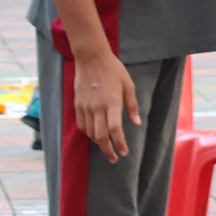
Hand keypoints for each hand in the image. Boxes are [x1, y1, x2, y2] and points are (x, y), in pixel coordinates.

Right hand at [71, 48, 138, 162]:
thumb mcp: (128, 85)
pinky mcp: (78, 105)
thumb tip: (137, 123)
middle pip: (101, 137)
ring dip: (98, 143)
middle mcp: (98, 107)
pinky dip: (88, 133)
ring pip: (90, 133)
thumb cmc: (113, 69)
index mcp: (112, 102)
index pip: (115, 130)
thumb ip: (132, 105)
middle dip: (108, 151)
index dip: (120, 144)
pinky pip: (82, 125)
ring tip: (106, 146)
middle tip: (114, 158)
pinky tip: (94, 134)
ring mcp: (86, 107)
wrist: (91, 58)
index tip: (124, 153)